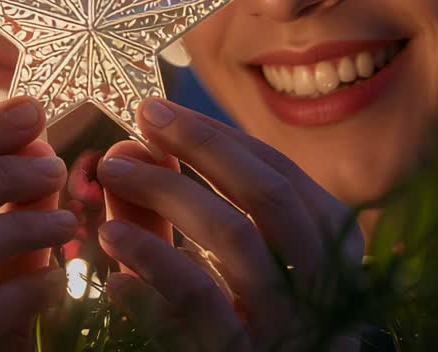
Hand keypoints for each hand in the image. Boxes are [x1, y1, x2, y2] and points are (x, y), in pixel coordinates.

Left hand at [97, 99, 363, 351]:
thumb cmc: (234, 326)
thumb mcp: (210, 264)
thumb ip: (176, 209)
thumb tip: (135, 144)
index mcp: (330, 249)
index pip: (278, 173)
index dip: (215, 137)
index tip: (156, 111)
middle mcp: (321, 284)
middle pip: (266, 196)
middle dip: (198, 151)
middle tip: (135, 128)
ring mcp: (287, 327)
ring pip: (232, 242)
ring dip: (165, 200)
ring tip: (108, 182)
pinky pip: (197, 309)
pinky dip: (152, 278)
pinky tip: (110, 271)